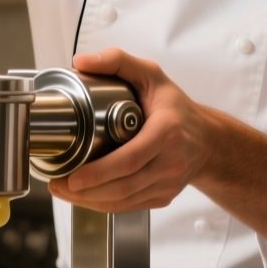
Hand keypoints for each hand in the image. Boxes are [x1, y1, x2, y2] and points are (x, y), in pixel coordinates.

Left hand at [47, 48, 266, 256]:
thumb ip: (117, 61)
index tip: (73, 176)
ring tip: (65, 191)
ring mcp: (168, 183)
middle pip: (123, 185)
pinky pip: (130, 206)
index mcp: (167, 132)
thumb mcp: (151, 74)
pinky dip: (104, 204)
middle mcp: (171, 162)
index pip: (130, 159)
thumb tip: (82, 61)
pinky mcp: (163, 196)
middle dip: (85, 191)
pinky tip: (85, 197)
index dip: (98, 172)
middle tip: (58, 184)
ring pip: (124, 201)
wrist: (208, 140)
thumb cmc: (177, 108)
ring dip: (90, 200)